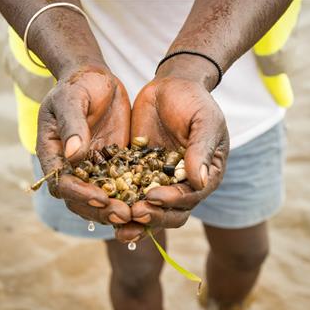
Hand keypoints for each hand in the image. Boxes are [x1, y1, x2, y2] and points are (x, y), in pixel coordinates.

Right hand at [36, 65, 132, 233]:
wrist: (95, 77)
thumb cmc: (78, 84)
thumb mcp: (72, 98)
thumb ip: (73, 124)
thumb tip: (73, 155)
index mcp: (53, 153)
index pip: (61, 182)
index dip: (79, 193)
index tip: (100, 198)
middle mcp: (70, 166)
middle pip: (79, 199)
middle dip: (100, 209)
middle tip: (124, 214)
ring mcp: (91, 167)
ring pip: (99, 198)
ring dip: (115, 209)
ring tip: (135, 215)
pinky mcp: (112, 164)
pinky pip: (119, 184)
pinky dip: (130, 195)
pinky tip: (148, 201)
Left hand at [117, 57, 229, 239]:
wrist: (170, 86)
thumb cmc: (194, 101)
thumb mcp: (204, 121)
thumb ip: (201, 149)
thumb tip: (199, 181)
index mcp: (206, 176)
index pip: (191, 197)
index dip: (173, 201)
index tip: (153, 197)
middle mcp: (183, 185)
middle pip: (171, 212)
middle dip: (153, 216)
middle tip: (134, 213)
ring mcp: (160, 181)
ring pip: (150, 209)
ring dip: (135, 219)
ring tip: (117, 224)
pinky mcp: (139, 174)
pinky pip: (129, 191)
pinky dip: (119, 201)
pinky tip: (102, 204)